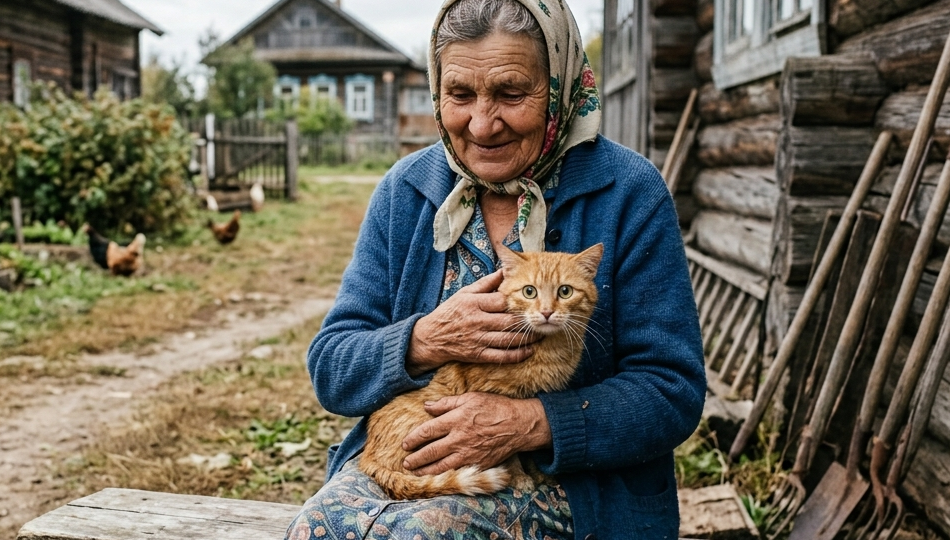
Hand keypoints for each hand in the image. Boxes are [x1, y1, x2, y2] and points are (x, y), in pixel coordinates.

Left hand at [401, 393, 551, 474]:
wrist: (519, 425)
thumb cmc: (495, 407)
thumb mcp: (470, 397)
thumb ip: (447, 403)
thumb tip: (426, 406)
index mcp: (455, 420)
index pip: (427, 431)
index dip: (413, 438)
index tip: (405, 444)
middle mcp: (459, 439)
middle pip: (430, 451)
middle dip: (415, 458)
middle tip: (406, 462)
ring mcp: (468, 454)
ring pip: (441, 466)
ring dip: (425, 470)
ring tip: (415, 472)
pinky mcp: (478, 464)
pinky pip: (457, 472)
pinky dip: (444, 476)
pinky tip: (436, 477)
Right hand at [406, 270, 539, 374]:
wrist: (431, 337)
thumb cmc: (450, 312)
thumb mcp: (464, 293)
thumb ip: (486, 283)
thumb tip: (504, 270)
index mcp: (474, 303)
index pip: (502, 301)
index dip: (518, 301)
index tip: (531, 300)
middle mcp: (477, 321)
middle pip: (508, 321)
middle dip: (528, 320)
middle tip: (542, 318)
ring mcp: (478, 339)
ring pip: (508, 339)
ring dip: (527, 338)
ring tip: (541, 334)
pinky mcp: (478, 354)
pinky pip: (501, 356)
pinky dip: (517, 355)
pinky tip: (530, 351)